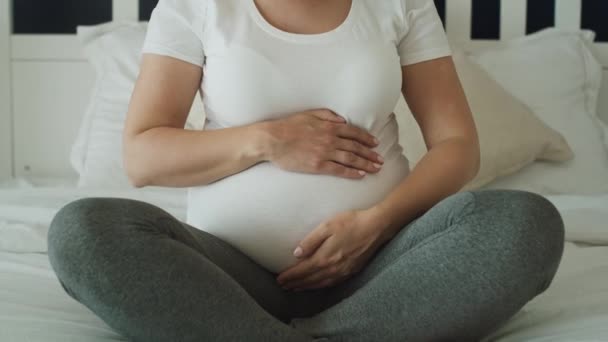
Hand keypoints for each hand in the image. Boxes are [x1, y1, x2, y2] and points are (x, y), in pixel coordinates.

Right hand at [261, 109, 384, 178]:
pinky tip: (361, 175)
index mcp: (329, 126)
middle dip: (370, 154)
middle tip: (381, 160)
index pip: (354, 132)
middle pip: (356, 147)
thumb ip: (328, 116)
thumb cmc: (288, 126)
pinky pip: (339, 170)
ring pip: (351, 159)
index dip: (367, 138)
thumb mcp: (309, 114)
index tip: (375, 143)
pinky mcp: (318, 166)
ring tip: (376, 169)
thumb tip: (342, 120)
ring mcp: (325, 153)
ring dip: (366, 164)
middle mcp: (330, 140)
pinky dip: (352, 172)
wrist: (273, 140)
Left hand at [276, 208, 389, 290]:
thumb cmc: (351, 223)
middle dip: (295, 283)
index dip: (290, 276)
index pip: (302, 271)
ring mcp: (343, 272)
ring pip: (320, 284)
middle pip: (310, 280)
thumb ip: (311, 241)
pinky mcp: (351, 271)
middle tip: (283, 286)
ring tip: (296, 288)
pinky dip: (320, 286)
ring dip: (306, 287)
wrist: (376, 228)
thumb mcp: (327, 226)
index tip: (279, 279)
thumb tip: (296, 254)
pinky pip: (331, 283)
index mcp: (324, 257)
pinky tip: (317, 285)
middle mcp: (332, 269)